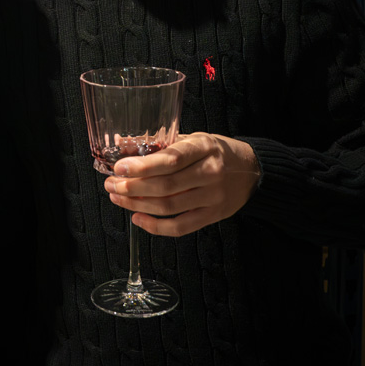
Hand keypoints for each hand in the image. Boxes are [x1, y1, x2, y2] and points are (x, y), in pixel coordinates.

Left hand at [103, 132, 259, 236]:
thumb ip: (161, 144)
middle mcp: (210, 172)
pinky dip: (156, 226)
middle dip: (132, 187)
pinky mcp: (214, 216)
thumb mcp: (193, 138)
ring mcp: (213, 197)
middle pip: (166, 186)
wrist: (253, 170)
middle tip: (111, 184)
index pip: (171, 159)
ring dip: (138, 204)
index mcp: (204, 147)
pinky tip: (137, 218)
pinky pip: (181, 227)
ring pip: (169, 207)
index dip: (142, 166)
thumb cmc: (217, 152)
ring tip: (118, 198)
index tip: (119, 168)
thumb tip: (123, 145)